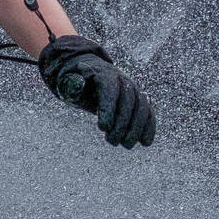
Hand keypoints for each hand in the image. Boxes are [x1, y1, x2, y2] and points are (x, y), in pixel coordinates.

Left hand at [38, 35, 155, 148]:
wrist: (93, 74)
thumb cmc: (78, 81)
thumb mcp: (70, 80)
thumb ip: (72, 83)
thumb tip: (76, 83)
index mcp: (104, 74)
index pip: (109, 91)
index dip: (108, 109)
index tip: (102, 128)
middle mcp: (123, 80)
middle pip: (128, 101)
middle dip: (121, 124)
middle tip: (111, 141)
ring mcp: (134, 89)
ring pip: (142, 107)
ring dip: (136, 128)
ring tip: (126, 145)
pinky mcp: (140, 100)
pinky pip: (148, 113)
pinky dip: (149, 127)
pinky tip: (145, 143)